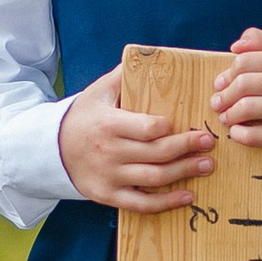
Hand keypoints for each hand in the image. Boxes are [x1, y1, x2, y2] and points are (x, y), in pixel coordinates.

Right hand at [59, 69, 216, 211]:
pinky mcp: (108, 195)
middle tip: (209, 143)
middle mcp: (110, 152)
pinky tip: (187, 196)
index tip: (190, 124)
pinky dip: (166, 203)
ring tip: (206, 166)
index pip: (147, 128)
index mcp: (109, 124)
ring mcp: (109, 176)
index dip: (169, 128)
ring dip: (184, 173)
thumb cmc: (83, 116)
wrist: (52, 149)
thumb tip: (149, 56)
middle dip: (187, 147)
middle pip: (157, 153)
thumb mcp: (97, 92)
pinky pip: (141, 204)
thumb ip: (123, 76)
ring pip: (154, 178)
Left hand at [211, 26, 261, 159]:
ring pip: (248, 108)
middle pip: (244, 84)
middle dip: (224, 95)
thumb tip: (237, 46)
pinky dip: (239, 134)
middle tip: (217, 102)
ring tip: (225, 117)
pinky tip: (236, 132)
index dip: (227, 74)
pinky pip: (256, 135)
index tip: (220, 83)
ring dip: (229, 114)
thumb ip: (261, 42)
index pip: (246, 62)